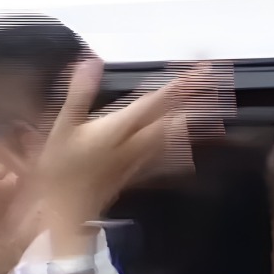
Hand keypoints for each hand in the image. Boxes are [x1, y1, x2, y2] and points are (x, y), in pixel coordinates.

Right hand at [28, 58, 206, 239]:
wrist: (68, 211)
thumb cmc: (61, 169)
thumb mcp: (63, 126)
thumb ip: (79, 93)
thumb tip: (91, 62)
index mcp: (118, 127)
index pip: (155, 101)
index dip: (178, 85)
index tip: (199, 72)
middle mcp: (135, 142)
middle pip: (171, 116)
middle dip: (192, 98)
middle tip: (212, 82)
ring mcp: (138, 158)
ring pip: (173, 135)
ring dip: (191, 118)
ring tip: (208, 104)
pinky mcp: (137, 171)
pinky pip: (165, 154)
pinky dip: (179, 143)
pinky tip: (187, 140)